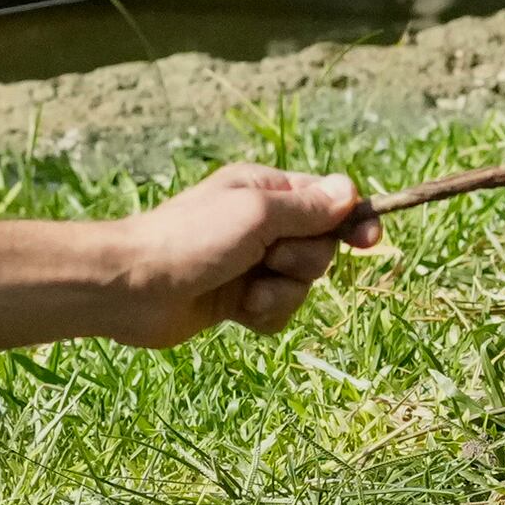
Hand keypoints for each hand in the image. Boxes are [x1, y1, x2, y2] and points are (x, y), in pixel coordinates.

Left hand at [102, 164, 368, 347]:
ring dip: (281, 292)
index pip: (329, 201)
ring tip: (246, 290)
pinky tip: (238, 312)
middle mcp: (262, 224)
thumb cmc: (191, 240)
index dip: (352, 220)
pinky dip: (265, 314)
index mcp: (266, 191)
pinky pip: (280, 311)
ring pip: (303, 284)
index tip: (370, 240)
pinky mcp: (240, 301)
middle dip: (303, 261)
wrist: (133, 288)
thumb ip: (307, 207)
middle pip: (321, 246)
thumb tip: (350, 191)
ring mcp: (251, 264)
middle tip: (269, 259)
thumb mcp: (257, 214)